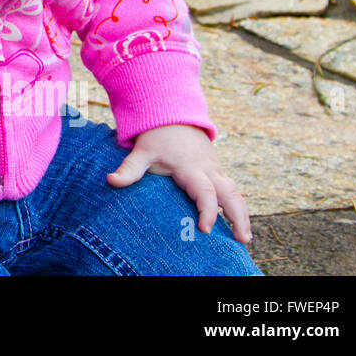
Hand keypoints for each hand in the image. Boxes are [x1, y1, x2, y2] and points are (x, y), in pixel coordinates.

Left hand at [108, 123, 250, 242]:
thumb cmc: (156, 137)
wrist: (172, 115)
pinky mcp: (217, 171)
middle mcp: (208, 169)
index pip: (204, 191)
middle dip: (238, 217)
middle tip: (242, 240)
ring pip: (235, 192)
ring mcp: (215, 169)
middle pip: (230, 193)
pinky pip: (232, 189)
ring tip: (244, 239)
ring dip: (242, 214)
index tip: (206, 229)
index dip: (207, 210)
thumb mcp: (142, 152)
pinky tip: (239, 225)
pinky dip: (238, 206)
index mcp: (190, 167)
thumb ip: (129, 169)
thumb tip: (111, 181)